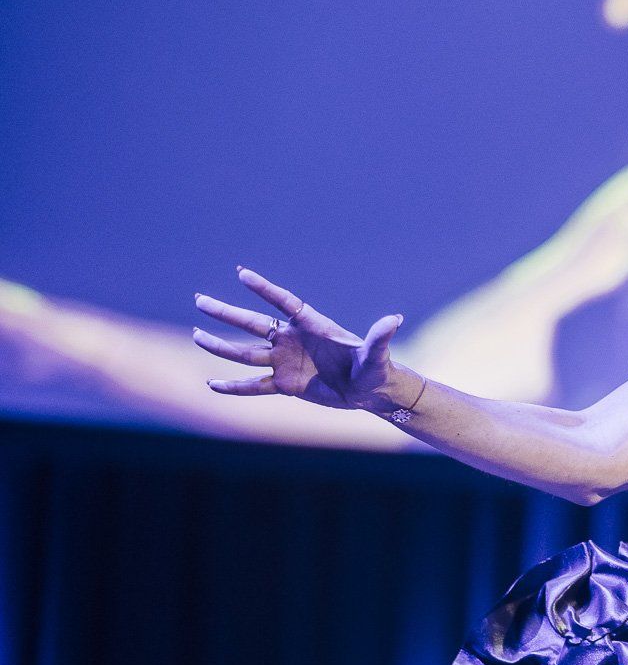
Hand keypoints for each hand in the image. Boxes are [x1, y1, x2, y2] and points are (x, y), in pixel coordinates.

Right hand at [193, 266, 409, 410]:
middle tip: (199, 299)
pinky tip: (211, 383)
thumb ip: (380, 337)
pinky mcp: (285, 385)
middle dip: (226, 313)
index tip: (241, 273)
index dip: (264, 288)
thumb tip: (395, 319)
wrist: (371, 391)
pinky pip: (253, 386)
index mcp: (313, 326)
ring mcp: (286, 362)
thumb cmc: (376, 367)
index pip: (284, 302)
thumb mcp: (377, 354)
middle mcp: (293, 340)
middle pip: (253, 324)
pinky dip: (233, 387)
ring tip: (196, 336)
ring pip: (246, 353)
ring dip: (221, 346)